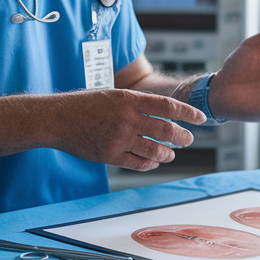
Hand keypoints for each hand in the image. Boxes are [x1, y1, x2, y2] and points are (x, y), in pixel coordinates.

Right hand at [47, 89, 205, 171]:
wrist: (58, 118)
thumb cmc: (84, 104)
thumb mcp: (113, 95)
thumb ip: (136, 103)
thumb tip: (162, 110)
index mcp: (130, 99)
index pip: (168, 106)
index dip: (188, 113)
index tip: (201, 119)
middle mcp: (128, 118)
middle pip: (166, 130)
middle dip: (183, 137)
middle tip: (189, 139)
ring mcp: (119, 138)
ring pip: (155, 150)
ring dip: (168, 154)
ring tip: (171, 154)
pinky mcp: (110, 155)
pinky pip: (138, 163)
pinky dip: (150, 164)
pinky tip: (153, 162)